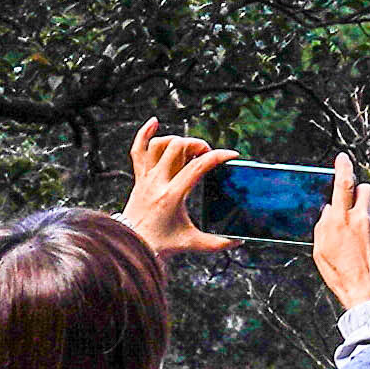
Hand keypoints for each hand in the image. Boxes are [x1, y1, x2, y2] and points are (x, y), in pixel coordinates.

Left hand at [123, 127, 227, 256]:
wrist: (131, 246)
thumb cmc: (160, 244)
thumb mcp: (191, 243)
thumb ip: (217, 243)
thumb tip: (238, 241)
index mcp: (172, 195)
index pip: (198, 166)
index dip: (218, 156)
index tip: (231, 155)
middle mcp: (157, 182)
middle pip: (178, 147)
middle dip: (198, 145)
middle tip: (207, 156)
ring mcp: (146, 178)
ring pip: (159, 144)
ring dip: (177, 141)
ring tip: (189, 150)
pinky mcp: (139, 178)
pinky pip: (138, 149)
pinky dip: (144, 133)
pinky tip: (154, 122)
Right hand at [315, 165, 369, 315]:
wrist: (368, 290)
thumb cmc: (340, 273)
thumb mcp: (321, 250)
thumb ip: (323, 226)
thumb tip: (329, 210)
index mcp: (340, 220)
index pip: (343, 183)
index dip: (343, 167)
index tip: (343, 158)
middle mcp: (360, 218)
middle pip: (363, 188)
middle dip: (357, 189)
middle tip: (351, 201)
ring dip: (363, 213)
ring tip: (356, 234)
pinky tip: (365, 249)